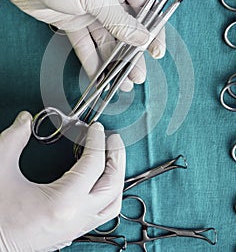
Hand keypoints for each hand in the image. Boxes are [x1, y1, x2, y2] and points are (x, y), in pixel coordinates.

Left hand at [0, 0, 165, 90]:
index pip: (145, 8)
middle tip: (138, 74)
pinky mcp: (73, 22)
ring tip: (122, 81)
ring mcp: (90, 9)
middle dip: (132, 53)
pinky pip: (86, 44)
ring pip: (106, 40)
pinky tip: (100, 75)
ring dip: (114, 61)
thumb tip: (142, 38)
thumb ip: (121, 21)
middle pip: (126, 29)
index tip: (156, 51)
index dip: (152, 31)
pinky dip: (92, 60)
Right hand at [0, 111, 125, 251]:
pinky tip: (98, 183)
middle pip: (113, 185)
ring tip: (112, 159)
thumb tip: (25, 120)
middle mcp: (76, 218)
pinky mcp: (71, 234)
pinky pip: (101, 214)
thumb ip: (15, 140)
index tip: (96, 129)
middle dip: (117, 158)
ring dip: (117, 178)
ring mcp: (76, 229)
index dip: (97, 141)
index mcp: (63, 202)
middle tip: (113, 140)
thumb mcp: (0, 169)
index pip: (94, 164)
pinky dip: (107, 194)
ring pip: (113, 205)